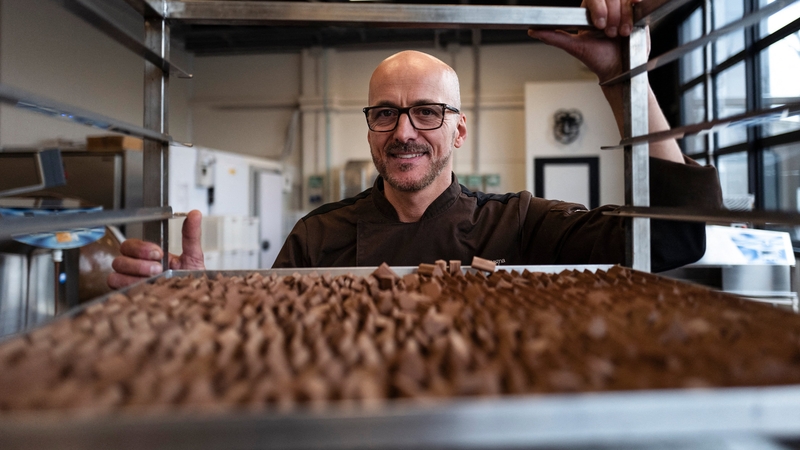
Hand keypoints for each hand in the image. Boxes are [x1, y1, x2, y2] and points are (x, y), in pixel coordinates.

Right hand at [107, 209, 204, 289]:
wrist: (195, 300)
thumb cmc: (192, 281)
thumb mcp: (194, 256)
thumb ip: (191, 235)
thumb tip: (195, 214)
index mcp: (148, 257)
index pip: (130, 245)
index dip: (142, 248)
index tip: (160, 253)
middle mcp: (137, 269)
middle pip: (119, 258)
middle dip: (139, 262)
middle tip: (158, 267)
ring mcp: (131, 284)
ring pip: (116, 274)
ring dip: (136, 274)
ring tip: (156, 278)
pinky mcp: (129, 297)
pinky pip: (117, 289)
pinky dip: (131, 287)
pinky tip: (148, 287)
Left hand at [527, 0, 645, 82]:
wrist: (619, 69)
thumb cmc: (598, 59)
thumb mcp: (575, 48)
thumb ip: (554, 38)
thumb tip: (533, 31)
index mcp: (589, 12)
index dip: (598, 9)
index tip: (599, 25)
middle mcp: (605, 8)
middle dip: (611, 17)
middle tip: (609, 33)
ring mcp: (620, 9)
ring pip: (623, 0)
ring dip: (623, 18)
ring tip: (620, 34)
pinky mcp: (634, 12)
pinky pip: (634, 0)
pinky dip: (635, 4)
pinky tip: (634, 13)